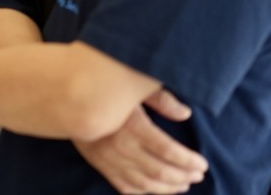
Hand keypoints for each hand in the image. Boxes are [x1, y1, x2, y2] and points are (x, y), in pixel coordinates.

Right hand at [73, 89, 207, 193]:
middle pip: (160, 172)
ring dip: (168, 188)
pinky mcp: (100, 165)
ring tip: (183, 185)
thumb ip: (161, 99)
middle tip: (198, 176)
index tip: (203, 164)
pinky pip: (125, 187)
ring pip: (145, 184)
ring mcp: (109, 160)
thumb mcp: (134, 86)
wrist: (68, 98)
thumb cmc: (106, 88)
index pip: (169, 152)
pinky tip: (155, 190)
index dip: (188, 161)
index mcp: (133, 127)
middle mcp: (122, 148)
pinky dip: (143, 192)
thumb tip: (185, 113)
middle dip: (183, 176)